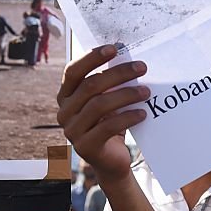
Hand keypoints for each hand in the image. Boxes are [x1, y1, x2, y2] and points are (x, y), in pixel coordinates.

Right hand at [56, 44, 147, 183]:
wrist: (112, 162)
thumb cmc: (111, 124)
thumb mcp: (108, 101)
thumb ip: (110, 84)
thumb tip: (128, 56)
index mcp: (66, 96)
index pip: (73, 71)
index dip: (92, 58)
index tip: (114, 48)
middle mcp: (64, 112)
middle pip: (90, 86)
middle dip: (118, 74)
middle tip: (142, 67)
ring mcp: (72, 131)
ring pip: (99, 105)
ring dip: (126, 95)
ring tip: (146, 91)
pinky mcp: (85, 147)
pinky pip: (107, 127)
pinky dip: (127, 117)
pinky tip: (143, 113)